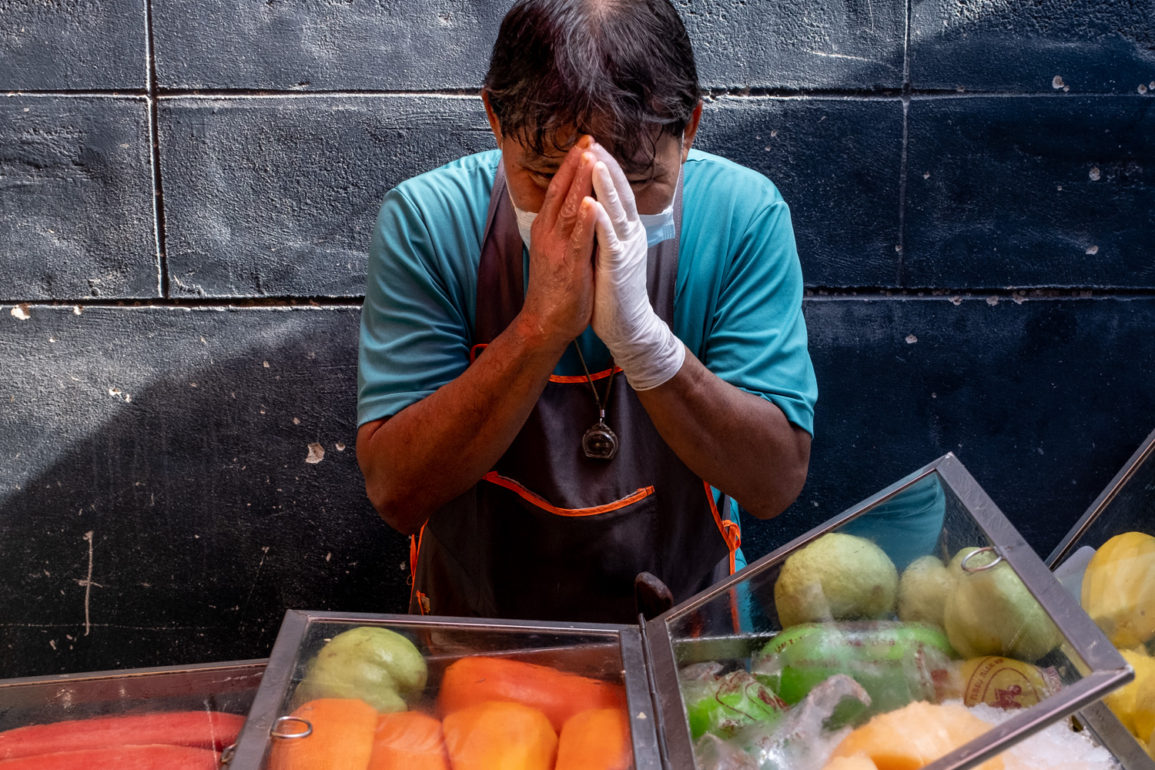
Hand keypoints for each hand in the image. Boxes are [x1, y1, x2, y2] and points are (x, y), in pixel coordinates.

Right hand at [518, 139, 598, 349]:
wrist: (544, 323)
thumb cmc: (554, 289)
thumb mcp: (556, 250)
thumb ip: (565, 228)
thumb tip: (579, 206)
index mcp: (547, 228)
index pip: (558, 189)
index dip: (570, 165)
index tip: (583, 144)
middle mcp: (549, 233)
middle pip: (562, 191)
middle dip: (576, 164)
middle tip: (588, 138)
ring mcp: (558, 248)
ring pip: (570, 208)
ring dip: (580, 182)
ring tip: (590, 157)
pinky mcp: (570, 265)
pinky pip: (578, 239)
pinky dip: (586, 220)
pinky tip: (592, 202)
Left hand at [589, 153, 684, 389]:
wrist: (626, 324)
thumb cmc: (614, 288)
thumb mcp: (610, 250)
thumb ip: (607, 228)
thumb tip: (596, 206)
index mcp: (626, 229)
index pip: (616, 191)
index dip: (605, 167)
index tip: (591, 146)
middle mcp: (630, 233)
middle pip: (619, 192)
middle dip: (605, 165)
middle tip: (592, 141)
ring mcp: (625, 248)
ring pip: (615, 209)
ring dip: (604, 184)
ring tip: (594, 159)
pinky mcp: (618, 265)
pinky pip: (608, 238)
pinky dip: (600, 219)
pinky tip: (591, 203)